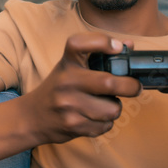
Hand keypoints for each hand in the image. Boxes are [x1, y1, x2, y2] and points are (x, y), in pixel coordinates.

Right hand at [23, 33, 142, 145]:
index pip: (79, 44)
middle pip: (109, 82)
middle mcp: (66, 81)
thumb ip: (98, 55)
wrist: (32, 117)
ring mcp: (68, 104)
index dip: (102, 42)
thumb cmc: (58, 88)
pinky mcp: (73, 125)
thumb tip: (129, 46)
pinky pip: (105, 125)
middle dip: (131, 86)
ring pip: (113, 109)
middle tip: (135, 87)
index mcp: (66, 63)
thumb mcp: (71, 67)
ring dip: (115, 108)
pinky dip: (105, 123)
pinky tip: (92, 117)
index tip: (118, 47)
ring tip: (103, 104)